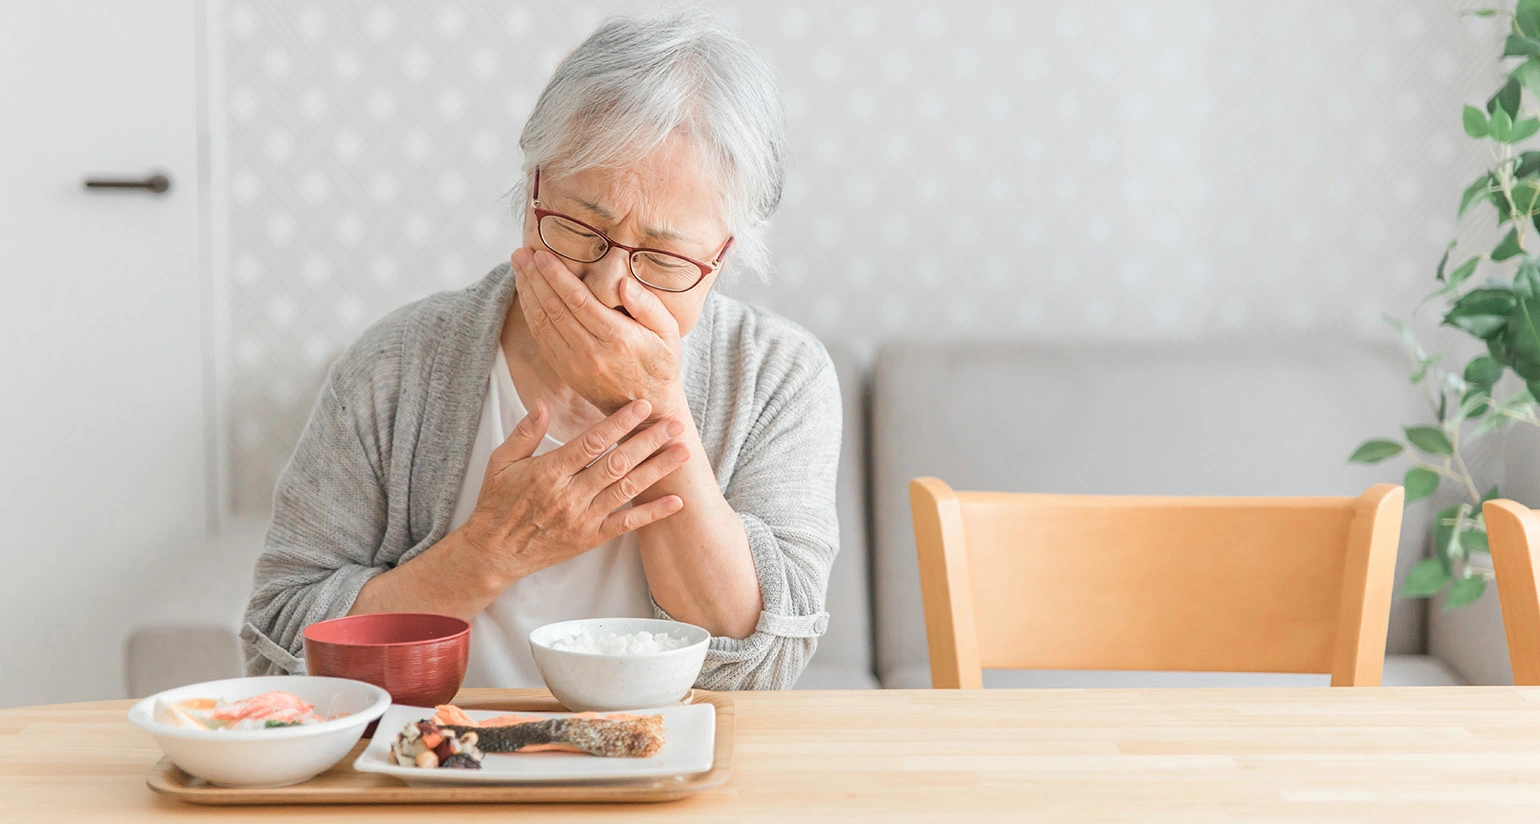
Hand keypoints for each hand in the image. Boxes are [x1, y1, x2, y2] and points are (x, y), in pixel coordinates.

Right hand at [458, 398, 689, 584]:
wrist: (494, 552)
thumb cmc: (497, 502)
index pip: (592, 442)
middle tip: (675, 424)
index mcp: (549, 471)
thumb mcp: (501, 461)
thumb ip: (525, 432)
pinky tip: (676, 501)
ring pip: (627, 489)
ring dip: (657, 470)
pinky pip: (627, 524)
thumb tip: (543, 403)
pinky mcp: (591, 537)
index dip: (620, 423)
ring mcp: (583, 518)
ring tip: (683, 453)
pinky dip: (653, 513)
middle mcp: (570, 494)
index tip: (643, 406)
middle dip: (649, 441)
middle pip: (617, 463)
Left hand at [512, 247, 687, 419]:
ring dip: (527, 292)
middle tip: (521, 253)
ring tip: (518, 266)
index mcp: (618, 338)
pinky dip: (530, 313)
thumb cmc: (661, 363)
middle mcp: (592, 352)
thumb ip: (648, 306)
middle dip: (534, 277)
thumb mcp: (669, 333)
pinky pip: (542, 338)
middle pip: (554, 308)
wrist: (649, 407)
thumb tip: (623, 283)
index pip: (578, 300)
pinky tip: (526, 293)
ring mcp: (575, 364)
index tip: (542, 255)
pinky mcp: (565, 371)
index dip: (556, 276)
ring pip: (543, 322)